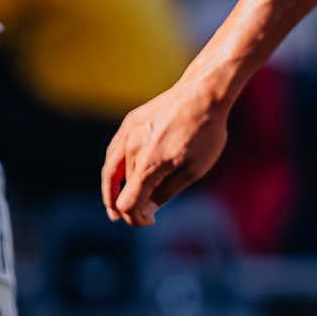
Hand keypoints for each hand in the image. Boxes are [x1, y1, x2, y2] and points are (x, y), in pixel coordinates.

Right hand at [100, 81, 231, 225]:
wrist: (203, 93)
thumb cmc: (205, 133)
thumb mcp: (193, 170)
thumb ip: (166, 192)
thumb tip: (146, 209)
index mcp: (148, 166)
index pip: (128, 204)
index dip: (135, 219)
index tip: (149, 221)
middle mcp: (131, 150)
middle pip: (122, 188)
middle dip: (131, 204)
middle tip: (142, 216)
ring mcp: (128, 133)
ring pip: (112, 170)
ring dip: (114, 189)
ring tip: (114, 206)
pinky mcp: (130, 122)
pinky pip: (114, 151)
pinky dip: (113, 168)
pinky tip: (118, 176)